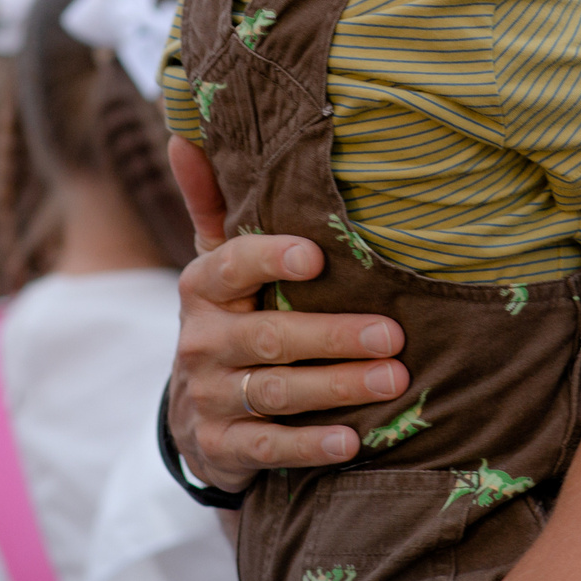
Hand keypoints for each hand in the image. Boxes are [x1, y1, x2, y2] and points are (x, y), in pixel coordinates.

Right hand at [168, 142, 407, 494]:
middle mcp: (201, 342)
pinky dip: (310, 445)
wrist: (197, 417)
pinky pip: (269, 448)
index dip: (270, 259)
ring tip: (395, 380)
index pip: (231, 266)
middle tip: (394, 334)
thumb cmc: (230, 320)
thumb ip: (213, 203)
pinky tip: (352, 440)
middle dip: (333, 336)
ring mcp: (209, 398)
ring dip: (337, 387)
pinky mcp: (223, 448)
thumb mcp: (218, 265)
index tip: (317, 256)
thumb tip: (185, 132)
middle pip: (269, 337)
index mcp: (203, 288)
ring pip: (276, 393)